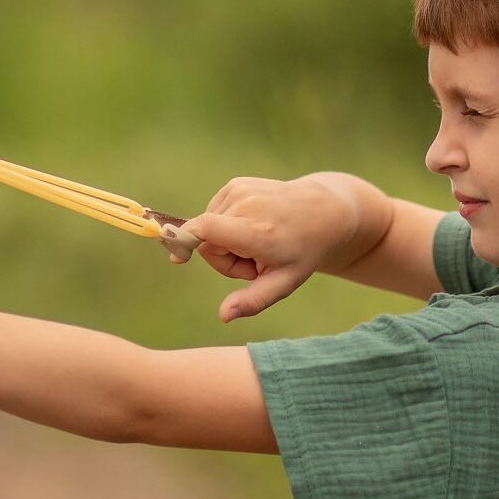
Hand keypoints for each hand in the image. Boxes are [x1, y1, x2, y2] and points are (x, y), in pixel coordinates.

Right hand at [180, 175, 361, 323]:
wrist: (324, 211)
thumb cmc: (303, 252)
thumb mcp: (285, 283)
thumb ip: (253, 301)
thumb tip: (224, 316)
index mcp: (256, 231)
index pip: (205, 230)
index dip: (183, 242)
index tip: (174, 257)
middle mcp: (246, 205)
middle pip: (206, 240)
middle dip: (222, 258)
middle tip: (255, 264)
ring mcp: (241, 189)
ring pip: (208, 227)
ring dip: (226, 242)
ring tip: (258, 243)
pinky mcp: (237, 183)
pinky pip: (215, 213)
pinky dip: (228, 225)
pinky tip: (253, 227)